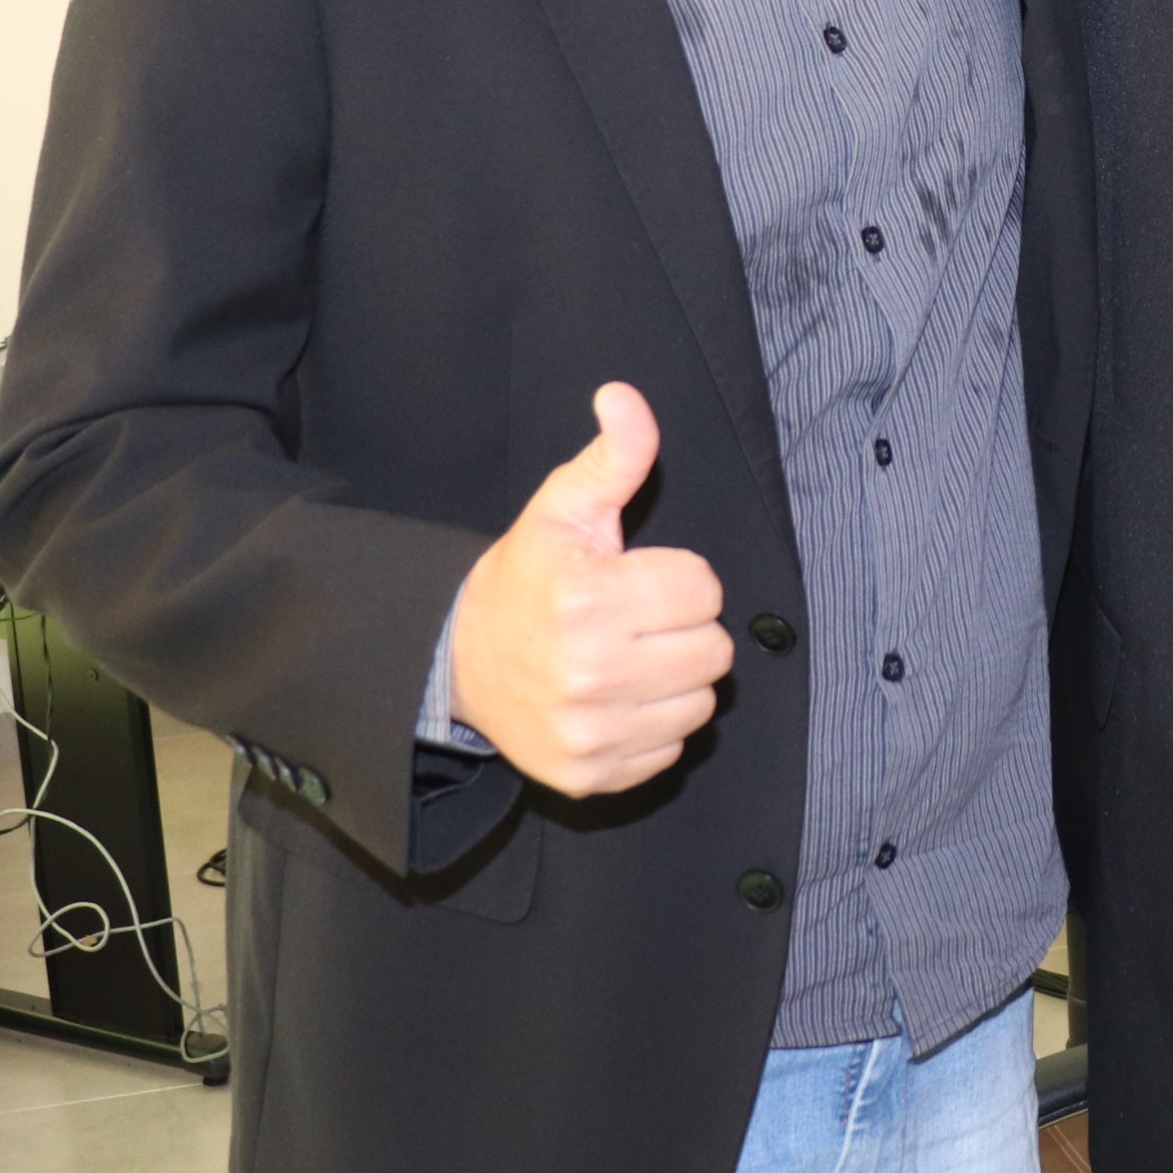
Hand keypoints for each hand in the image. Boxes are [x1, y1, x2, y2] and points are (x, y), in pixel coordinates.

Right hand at [446, 383, 733, 796]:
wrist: (458, 664)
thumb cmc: (526, 580)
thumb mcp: (563, 508)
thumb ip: (613, 455)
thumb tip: (625, 397)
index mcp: (590, 600)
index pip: (704, 589)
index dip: (676, 578)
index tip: (636, 580)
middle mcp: (591, 672)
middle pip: (714, 650)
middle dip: (683, 628)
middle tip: (636, 622)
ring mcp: (592, 732)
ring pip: (701, 702)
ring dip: (676, 679)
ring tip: (629, 659)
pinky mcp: (592, 775)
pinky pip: (672, 750)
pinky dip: (654, 725)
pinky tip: (617, 700)